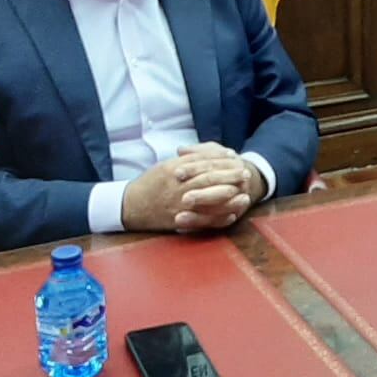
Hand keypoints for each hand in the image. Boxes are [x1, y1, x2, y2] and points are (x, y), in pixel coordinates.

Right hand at [121, 145, 257, 233]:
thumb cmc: (150, 184)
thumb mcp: (166, 166)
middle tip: (246, 174)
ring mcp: (178, 205)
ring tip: (245, 195)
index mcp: (174, 170)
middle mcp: (177, 187)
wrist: (130, 206)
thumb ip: (188, 160)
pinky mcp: (179, 222)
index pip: (203, 163)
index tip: (236, 159)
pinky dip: (218, 219)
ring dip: (229, 199)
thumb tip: (211, 155)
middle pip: (208, 180)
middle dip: (229, 177)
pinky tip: (232, 216)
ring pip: (208, 201)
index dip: (221, 161)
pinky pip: (202, 221)